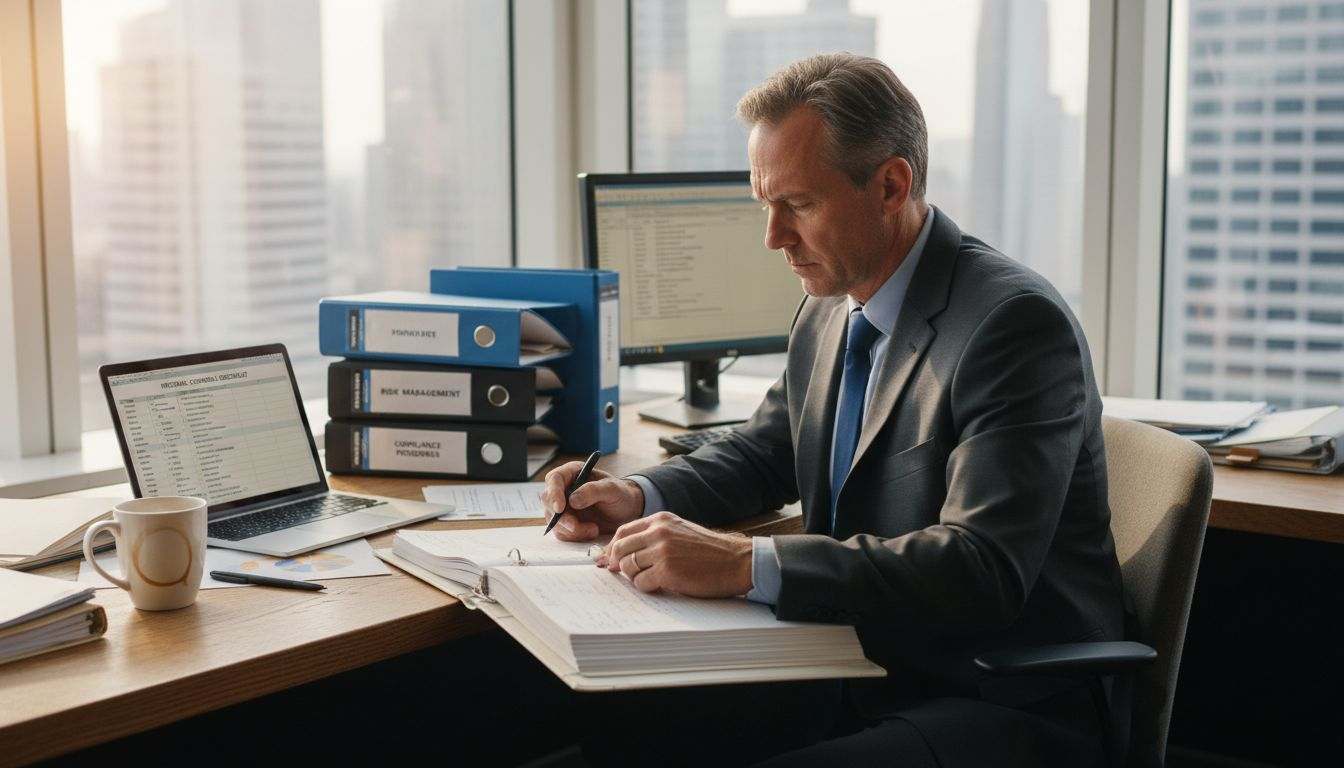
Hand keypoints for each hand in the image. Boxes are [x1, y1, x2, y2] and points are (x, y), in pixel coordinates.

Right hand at [541, 461, 643, 540]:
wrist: (626, 512)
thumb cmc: (620, 495)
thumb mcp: (612, 489)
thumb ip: (594, 491)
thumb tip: (572, 500)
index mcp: (573, 473)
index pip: (554, 479)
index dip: (554, 493)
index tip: (560, 509)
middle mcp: (564, 489)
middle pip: (548, 502)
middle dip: (561, 517)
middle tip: (576, 526)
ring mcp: (563, 507)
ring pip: (554, 520)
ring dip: (572, 529)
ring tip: (594, 529)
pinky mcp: (566, 523)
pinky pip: (562, 532)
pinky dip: (575, 536)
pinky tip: (591, 531)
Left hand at [596, 511, 753, 597]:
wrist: (736, 561)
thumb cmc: (710, 551)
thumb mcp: (680, 532)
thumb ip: (654, 537)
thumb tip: (624, 553)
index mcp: (660, 520)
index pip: (623, 532)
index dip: (612, 548)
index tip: (607, 559)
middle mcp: (659, 532)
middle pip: (620, 549)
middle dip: (616, 564)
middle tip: (619, 574)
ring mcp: (662, 551)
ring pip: (628, 566)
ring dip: (633, 577)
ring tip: (648, 579)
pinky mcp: (667, 571)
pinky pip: (641, 583)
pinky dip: (645, 587)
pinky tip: (659, 586)